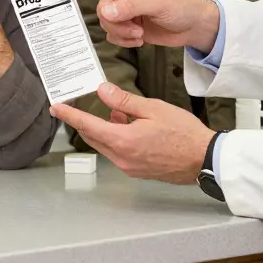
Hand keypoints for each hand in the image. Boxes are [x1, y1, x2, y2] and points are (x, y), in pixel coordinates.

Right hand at [50, 0, 219, 52]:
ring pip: (106, 25)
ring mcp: (126, 11)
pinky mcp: (130, 27)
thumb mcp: (156, 3)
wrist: (195, 26)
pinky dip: (125, 40)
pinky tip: (141, 39)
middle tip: (135, 27)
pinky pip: (114, 36)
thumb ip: (130, 7)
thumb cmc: (180, 5)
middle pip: (101, 9)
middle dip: (116, 22)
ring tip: (140, 33)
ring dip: (122, 33)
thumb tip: (106, 12)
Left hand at [51, 83, 213, 185]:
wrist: (205, 159)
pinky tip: (130, 127)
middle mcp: (122, 158)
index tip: (56, 108)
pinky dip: (117, 138)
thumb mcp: (153, 109)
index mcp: (123, 141)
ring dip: (105, 129)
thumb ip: (124, 101)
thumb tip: (102, 91)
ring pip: (106, 145)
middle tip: (82, 106)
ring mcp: (129, 167)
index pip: (87, 125)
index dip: (69, 115)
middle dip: (86, 121)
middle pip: (93, 137)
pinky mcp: (138, 171)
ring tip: (119, 113)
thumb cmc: (184, 133)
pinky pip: (118, 152)